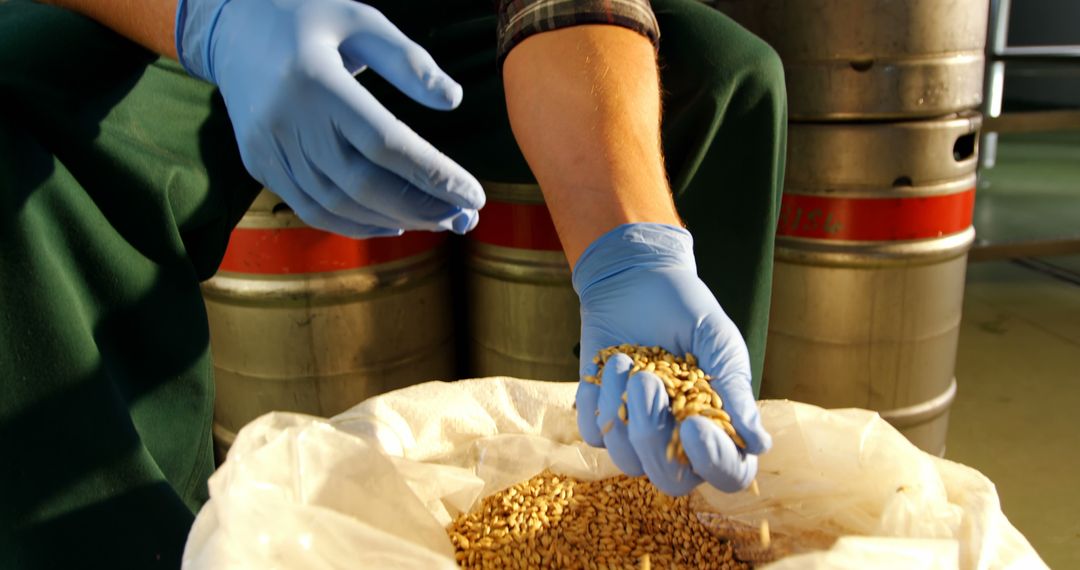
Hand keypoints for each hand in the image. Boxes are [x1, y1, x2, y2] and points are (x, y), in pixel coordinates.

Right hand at [175, 0, 483, 236]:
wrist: (232, 26)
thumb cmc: (309, 19)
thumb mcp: (360, 20)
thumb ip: (407, 60)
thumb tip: (453, 100)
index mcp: (316, 80)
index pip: (385, 143)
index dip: (433, 175)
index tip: (474, 195)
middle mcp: (288, 120)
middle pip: (363, 184)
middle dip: (421, 208)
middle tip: (464, 218)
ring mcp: (268, 147)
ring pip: (338, 205)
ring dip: (394, 221)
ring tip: (438, 221)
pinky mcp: (258, 164)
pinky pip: (310, 210)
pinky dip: (355, 225)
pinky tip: (393, 224)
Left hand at [573, 224, 770, 495]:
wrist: (636, 279)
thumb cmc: (687, 310)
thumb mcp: (718, 341)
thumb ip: (735, 390)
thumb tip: (760, 444)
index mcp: (719, 426)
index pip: (729, 474)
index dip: (714, 461)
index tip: (693, 423)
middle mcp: (679, 440)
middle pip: (670, 481)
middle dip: (653, 436)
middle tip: (647, 382)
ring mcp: (638, 433)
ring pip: (626, 461)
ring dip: (622, 408)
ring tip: (626, 362)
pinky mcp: (602, 417)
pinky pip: (594, 434)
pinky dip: (596, 400)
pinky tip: (608, 366)